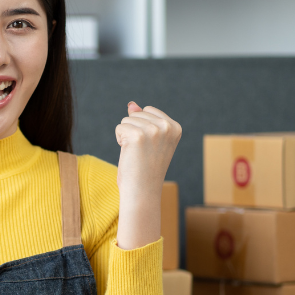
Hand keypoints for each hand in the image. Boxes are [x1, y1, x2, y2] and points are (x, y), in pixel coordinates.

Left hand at [114, 102, 180, 249]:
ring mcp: (153, 130)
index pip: (148, 111)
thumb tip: (131, 103)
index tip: (149, 147)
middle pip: (136, 113)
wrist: (142, 191)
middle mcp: (167, 127)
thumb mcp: (148, 141)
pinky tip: (129, 154)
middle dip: (133, 131)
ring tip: (136, 154)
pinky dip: (120, 141)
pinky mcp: (138, 135)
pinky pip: (119, 127)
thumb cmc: (144, 168)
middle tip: (141, 153)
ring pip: (127, 120)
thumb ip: (143, 120)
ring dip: (126, 137)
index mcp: (175, 127)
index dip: (142, 128)